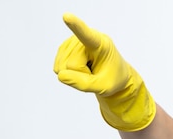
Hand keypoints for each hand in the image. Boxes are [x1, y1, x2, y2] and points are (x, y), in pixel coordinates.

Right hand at [54, 13, 155, 130]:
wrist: (114, 75)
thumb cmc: (113, 78)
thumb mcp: (104, 87)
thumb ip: (83, 83)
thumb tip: (60, 75)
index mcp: (100, 43)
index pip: (86, 35)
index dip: (76, 26)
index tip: (67, 16)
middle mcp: (83, 39)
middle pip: (72, 65)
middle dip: (82, 75)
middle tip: (95, 72)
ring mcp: (71, 42)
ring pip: (63, 67)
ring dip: (76, 74)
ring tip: (90, 68)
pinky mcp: (64, 48)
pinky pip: (59, 68)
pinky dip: (69, 73)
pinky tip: (81, 68)